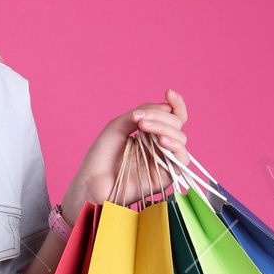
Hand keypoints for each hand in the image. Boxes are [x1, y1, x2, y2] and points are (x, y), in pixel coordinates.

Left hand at [59, 89, 188, 214]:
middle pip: (177, 124)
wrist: (91, 181)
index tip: (169, 92)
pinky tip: (161, 140)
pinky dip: (175, 146)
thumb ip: (143, 112)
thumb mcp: (118, 125)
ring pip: (180, 139)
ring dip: (165, 128)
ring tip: (144, 127)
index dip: (176, 104)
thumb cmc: (100, 156)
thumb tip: (166, 107)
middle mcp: (159, 146)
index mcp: (150, 134)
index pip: (173, 117)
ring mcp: (163, 161)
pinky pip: (182, 160)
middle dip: (160, 116)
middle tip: (139, 119)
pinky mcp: (165, 177)